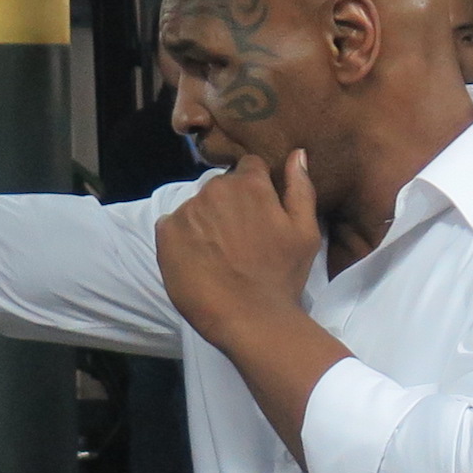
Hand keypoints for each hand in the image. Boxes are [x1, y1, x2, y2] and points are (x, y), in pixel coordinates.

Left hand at [156, 153, 320, 349]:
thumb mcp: (306, 232)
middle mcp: (214, 189)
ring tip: (218, 254)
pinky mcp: (165, 234)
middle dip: (228, 205)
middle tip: (239, 240)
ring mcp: (186, 211)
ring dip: (204, 222)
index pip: (249, 168)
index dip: (255, 190)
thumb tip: (296, 153)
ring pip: (196, 207)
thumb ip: (300, 188)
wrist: (250, 320)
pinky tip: (197, 260)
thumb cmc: (282, 277)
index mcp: (249, 184)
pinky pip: (171, 225)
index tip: (257, 215)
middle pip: (220, 187)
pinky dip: (181, 238)